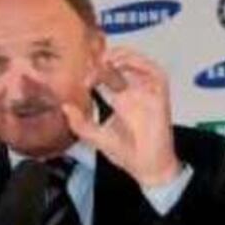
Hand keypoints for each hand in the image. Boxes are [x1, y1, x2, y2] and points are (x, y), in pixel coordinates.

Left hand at [62, 48, 179, 187]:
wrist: (147, 169)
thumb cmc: (126, 154)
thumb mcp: (97, 137)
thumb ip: (80, 124)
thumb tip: (65, 107)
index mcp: (120, 99)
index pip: (108, 74)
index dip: (95, 68)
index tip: (81, 73)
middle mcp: (134, 93)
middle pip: (124, 63)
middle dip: (108, 55)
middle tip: (92, 58)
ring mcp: (147, 94)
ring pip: (140, 63)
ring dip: (125, 55)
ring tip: (107, 58)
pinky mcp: (160, 98)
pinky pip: (156, 74)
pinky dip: (143, 65)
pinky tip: (126, 66)